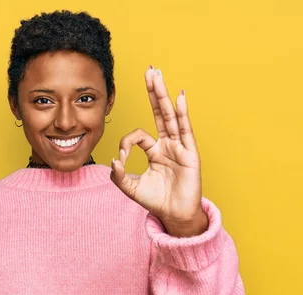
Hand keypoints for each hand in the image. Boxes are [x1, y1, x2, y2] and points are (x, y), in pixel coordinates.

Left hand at [110, 66, 207, 236]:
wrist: (175, 216)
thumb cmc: (156, 201)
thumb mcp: (131, 188)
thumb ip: (119, 176)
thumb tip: (112, 162)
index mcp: (154, 150)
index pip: (138, 135)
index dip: (126, 142)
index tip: (120, 156)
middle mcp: (167, 144)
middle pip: (160, 113)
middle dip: (153, 92)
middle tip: (150, 71)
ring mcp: (179, 147)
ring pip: (171, 116)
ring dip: (163, 95)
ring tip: (158, 75)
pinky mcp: (190, 154)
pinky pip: (185, 130)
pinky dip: (183, 113)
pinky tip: (179, 97)